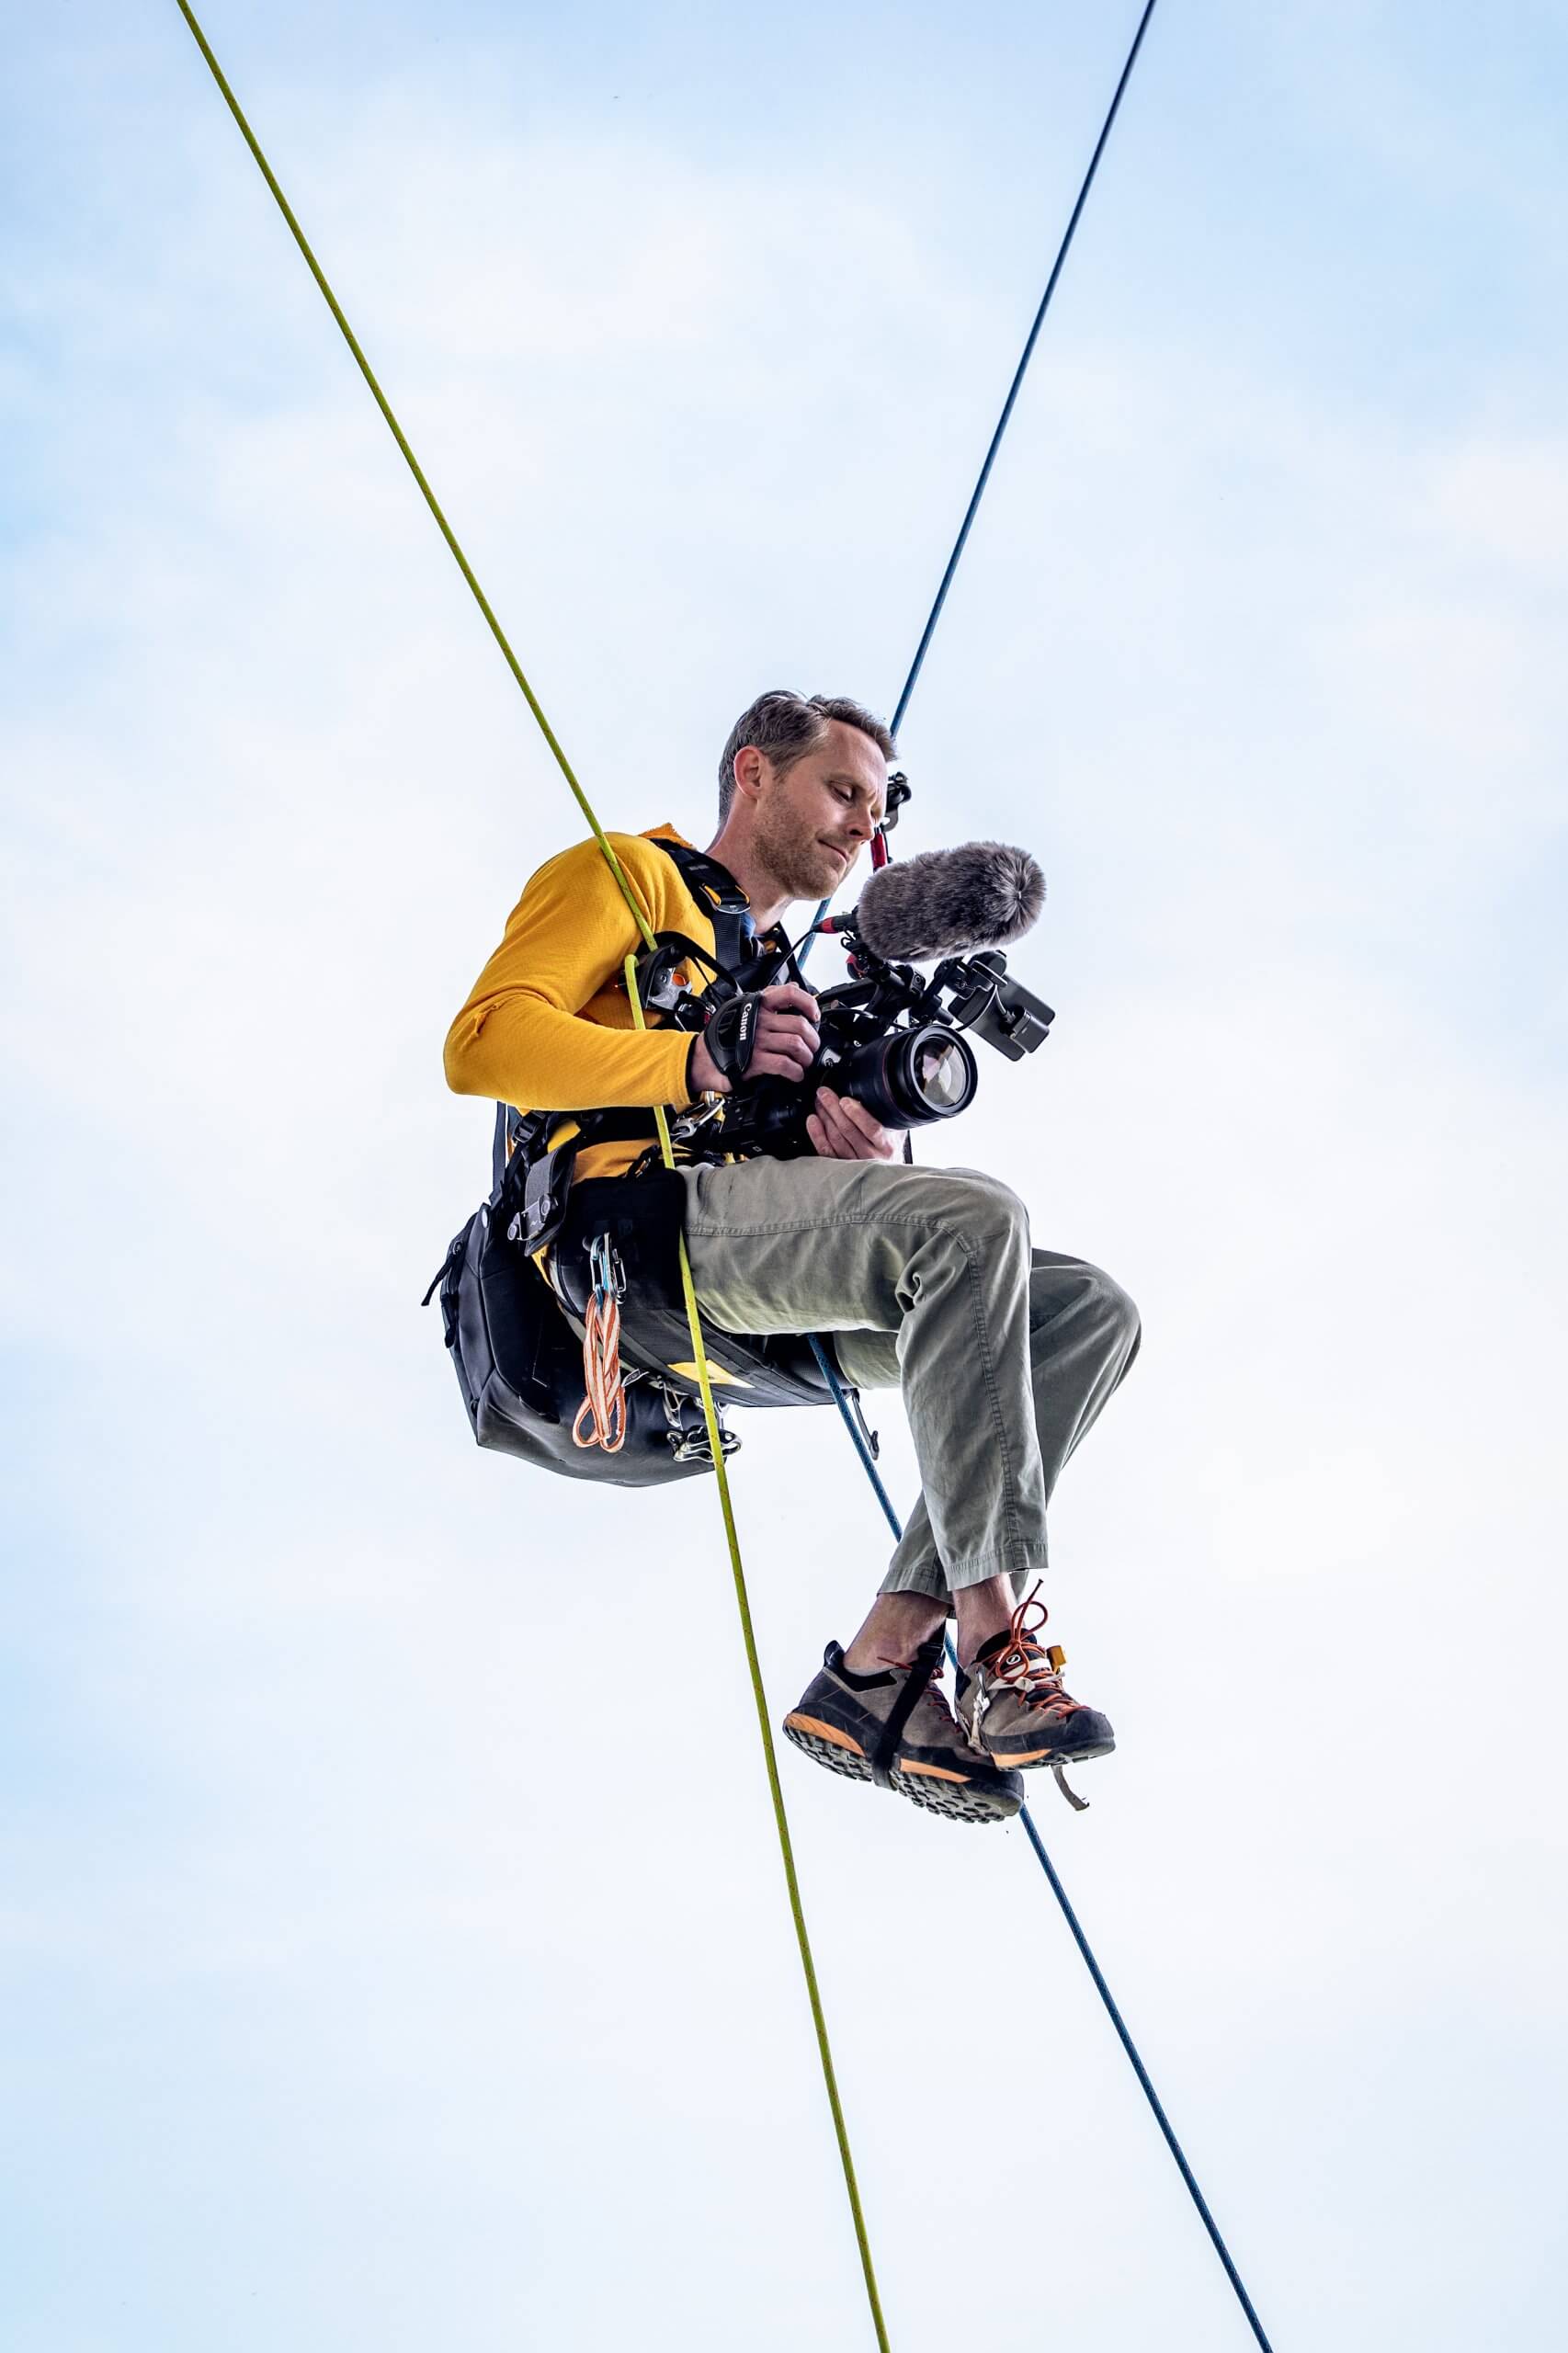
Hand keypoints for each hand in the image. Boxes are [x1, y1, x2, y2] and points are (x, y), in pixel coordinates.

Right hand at [689, 983, 820, 1093]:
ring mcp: (757, 1041)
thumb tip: (796, 991)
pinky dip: (795, 1071)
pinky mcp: (754, 1060)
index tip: (814, 1015)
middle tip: (812, 1048)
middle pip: (799, 1025)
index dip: (808, 1003)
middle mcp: (759, 1020)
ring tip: (804, 1062)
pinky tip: (795, 1074)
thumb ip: (769, 1000)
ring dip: (806, 1057)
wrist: (702, 1058)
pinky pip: (784, 1064)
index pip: (789, 994)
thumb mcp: (743, 1009)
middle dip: (812, 1039)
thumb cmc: (724, 1035)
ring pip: (795, 1045)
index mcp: (758, 1005)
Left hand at [806, 1087, 897, 1160]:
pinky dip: (817, 1135)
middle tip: (824, 1094)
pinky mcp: (840, 1168)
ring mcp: (854, 1163)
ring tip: (819, 1103)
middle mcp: (870, 1156)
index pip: (872, 1129)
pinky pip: (825, 1151)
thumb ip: (889, 1119)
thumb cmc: (888, 1151)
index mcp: (886, 1146)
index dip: (857, 1114)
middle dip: (834, 1109)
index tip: (845, 1100)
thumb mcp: (897, 1133)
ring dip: (825, 1117)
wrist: (885, 1176)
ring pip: (835, 1139)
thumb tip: (878, 1097)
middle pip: (848, 1130)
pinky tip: (813, 1121)